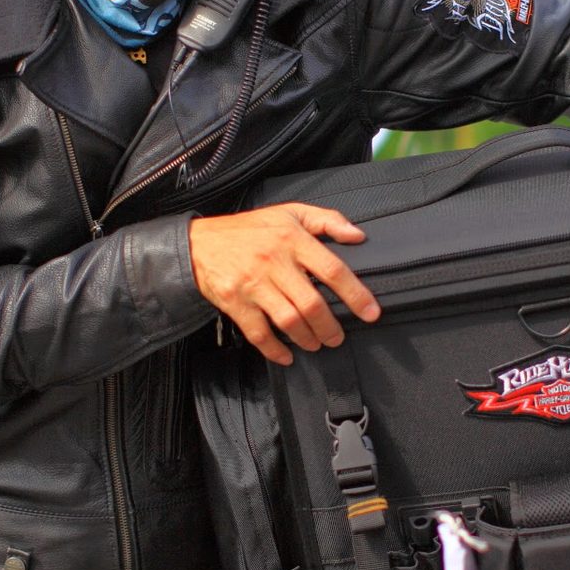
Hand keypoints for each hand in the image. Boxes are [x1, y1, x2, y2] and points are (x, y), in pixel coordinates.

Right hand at [189, 203, 380, 365]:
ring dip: (307, 339)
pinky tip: (286, 356)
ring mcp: (253, 284)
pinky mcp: (235, 302)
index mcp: (292, 239)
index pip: (332, 269)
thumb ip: (327, 220)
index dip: (355, 294)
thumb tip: (358, 235)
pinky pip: (259, 333)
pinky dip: (275, 350)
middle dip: (330, 327)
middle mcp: (274, 262)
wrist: (199, 242)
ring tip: (315, 344)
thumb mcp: (290, 213)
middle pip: (312, 304)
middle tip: (337, 337)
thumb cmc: (249, 230)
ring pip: (289, 320)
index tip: (371, 312)